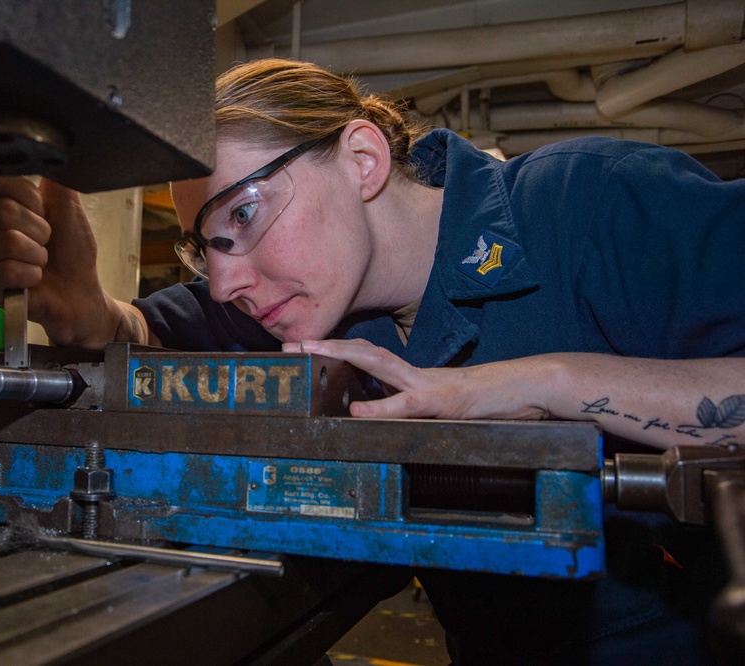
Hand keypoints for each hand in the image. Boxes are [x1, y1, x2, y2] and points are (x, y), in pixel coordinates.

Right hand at [0, 176, 115, 346]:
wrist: (79, 292)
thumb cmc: (72, 254)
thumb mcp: (70, 209)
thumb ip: (57, 180)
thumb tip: (50, 150)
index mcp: (0, 203)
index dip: (29, 198)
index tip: (43, 213)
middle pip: (2, 212)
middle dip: (38, 230)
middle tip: (45, 243)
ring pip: (7, 242)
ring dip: (36, 256)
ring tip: (39, 262)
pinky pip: (6, 270)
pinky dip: (30, 275)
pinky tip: (32, 279)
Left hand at [282, 338, 549, 420]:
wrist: (516, 391)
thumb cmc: (472, 400)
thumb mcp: (428, 403)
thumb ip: (399, 402)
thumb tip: (367, 406)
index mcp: (403, 375)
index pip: (360, 355)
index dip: (329, 349)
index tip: (296, 347)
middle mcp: (407, 373)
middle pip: (359, 351)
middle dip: (322, 346)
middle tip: (287, 345)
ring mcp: (422, 383)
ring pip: (375, 364)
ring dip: (341, 356)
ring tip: (310, 354)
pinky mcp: (437, 401)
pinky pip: (404, 405)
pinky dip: (380, 408)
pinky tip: (357, 412)